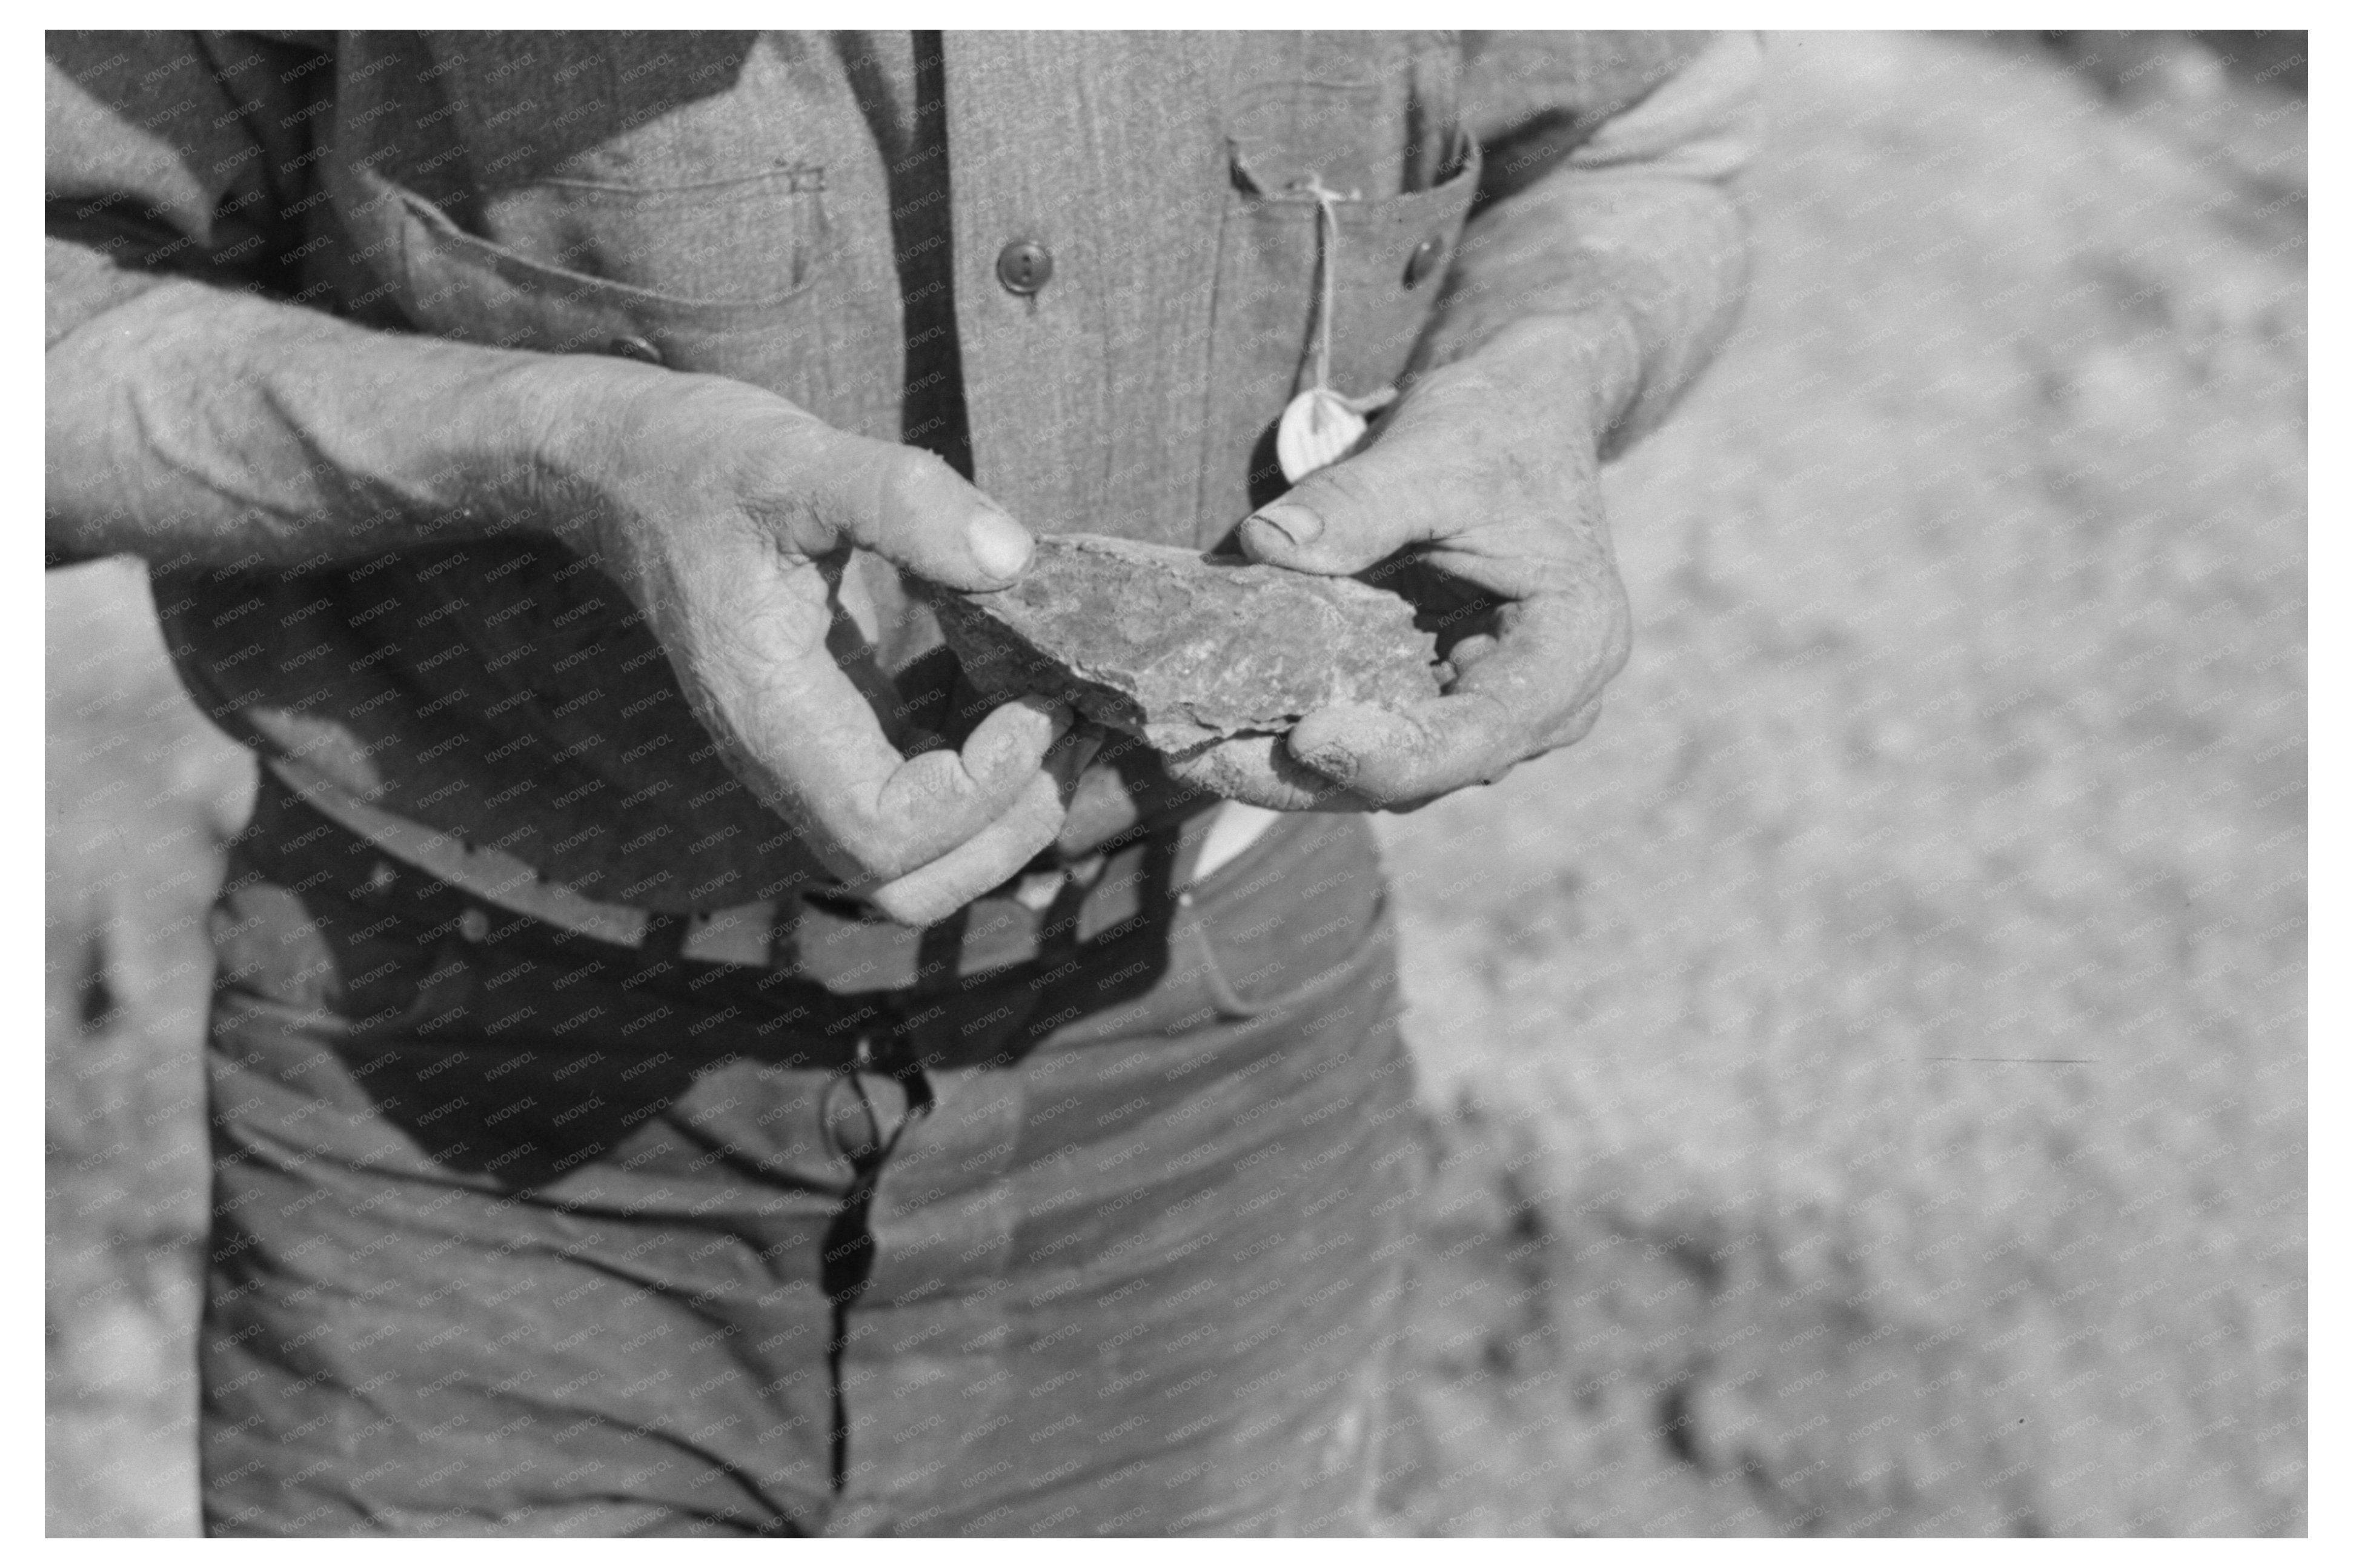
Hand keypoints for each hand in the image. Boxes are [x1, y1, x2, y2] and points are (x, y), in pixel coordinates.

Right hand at [538, 364, 1081, 924]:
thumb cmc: (698, 463)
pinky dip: (995, 792)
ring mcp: (814, 761)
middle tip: (1072, 722)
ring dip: (1011, 818)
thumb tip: (1012, 556)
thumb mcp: (792, 455)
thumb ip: (899, 498)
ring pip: (921, 868)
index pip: (885, 833)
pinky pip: (924, 813)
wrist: (628, 470)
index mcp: (770, 718)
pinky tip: (1044, 717)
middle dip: (1010, 827)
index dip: (979, 791)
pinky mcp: (842, 737)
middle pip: (908, 885)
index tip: (1037, 698)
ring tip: (1070, 717)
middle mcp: (788, 765)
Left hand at [1199, 325, 1633, 809]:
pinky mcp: (1438, 705)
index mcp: (1571, 645)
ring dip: (1290, 772)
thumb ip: (1358, 501)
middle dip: (1311, 777)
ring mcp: (1490, 714)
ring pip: (1388, 775)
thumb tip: (1264, 543)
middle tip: (1200, 759)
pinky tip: (1217, 732)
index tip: (1305, 739)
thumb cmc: (1496, 427)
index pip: (1484, 733)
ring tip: (1189, 752)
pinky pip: (1370, 741)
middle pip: (1425, 774)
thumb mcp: (1434, 449)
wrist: (1522, 418)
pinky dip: (1299, 742)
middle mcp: (1542, 703)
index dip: (1395, 752)